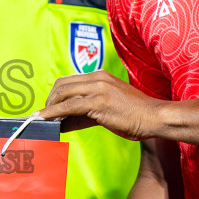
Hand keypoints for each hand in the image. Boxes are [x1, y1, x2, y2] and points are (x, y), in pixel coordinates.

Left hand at [40, 71, 156, 139]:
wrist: (155, 118)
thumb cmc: (135, 116)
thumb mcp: (107, 110)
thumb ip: (85, 114)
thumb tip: (63, 123)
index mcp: (100, 76)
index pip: (69, 81)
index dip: (56, 95)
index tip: (49, 108)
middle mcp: (97, 78)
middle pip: (62, 84)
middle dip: (49, 100)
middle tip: (44, 116)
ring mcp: (98, 88)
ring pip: (63, 93)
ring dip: (49, 107)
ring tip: (43, 120)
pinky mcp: (98, 102)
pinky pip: (69, 106)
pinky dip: (54, 113)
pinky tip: (46, 120)